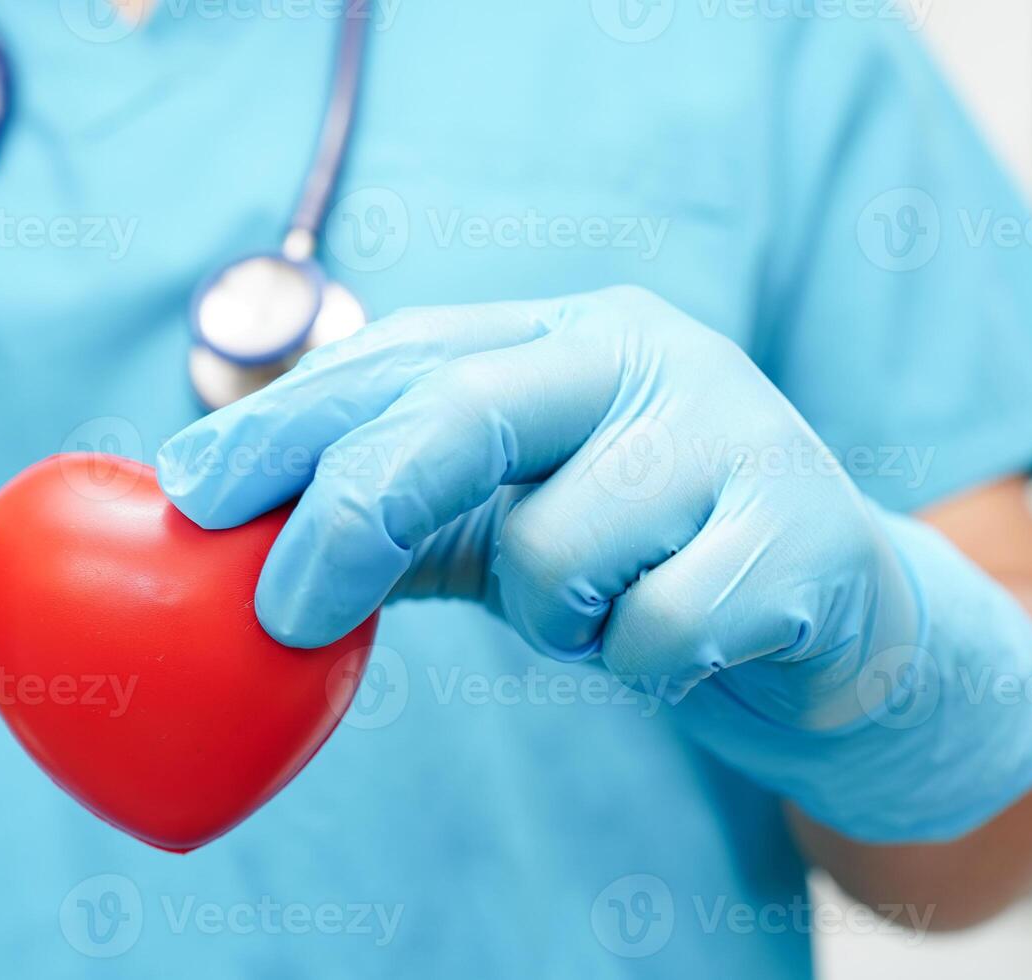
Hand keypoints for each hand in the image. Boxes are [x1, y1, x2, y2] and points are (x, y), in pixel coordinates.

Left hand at [156, 286, 919, 727]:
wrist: (839, 625)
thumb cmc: (648, 563)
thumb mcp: (514, 527)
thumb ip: (404, 521)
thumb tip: (238, 540)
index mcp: (567, 335)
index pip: (403, 359)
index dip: (288, 422)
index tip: (192, 491)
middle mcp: (648, 354)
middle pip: (458, 414)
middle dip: (350, 515)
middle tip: (283, 613)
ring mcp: (736, 430)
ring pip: (554, 551)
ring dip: (555, 619)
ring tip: (612, 612)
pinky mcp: (802, 532)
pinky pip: (655, 630)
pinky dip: (645, 664)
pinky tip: (695, 641)